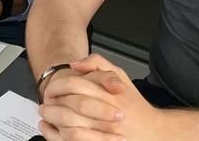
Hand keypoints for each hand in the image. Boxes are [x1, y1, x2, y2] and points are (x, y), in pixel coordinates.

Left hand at [39, 55, 161, 140]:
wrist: (153, 132)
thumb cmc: (134, 105)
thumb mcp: (120, 75)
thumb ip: (97, 63)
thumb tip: (75, 64)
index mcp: (108, 93)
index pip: (74, 85)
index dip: (57, 86)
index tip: (51, 89)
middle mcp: (106, 114)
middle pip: (68, 108)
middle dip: (51, 106)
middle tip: (45, 104)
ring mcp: (103, 133)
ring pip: (68, 128)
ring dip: (52, 121)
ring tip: (46, 116)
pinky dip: (56, 136)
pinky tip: (51, 130)